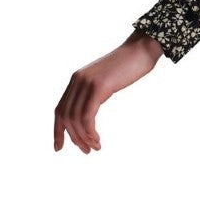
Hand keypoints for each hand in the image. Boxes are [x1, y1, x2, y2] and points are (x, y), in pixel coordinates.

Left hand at [55, 31, 164, 152]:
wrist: (141, 49)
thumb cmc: (129, 66)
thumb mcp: (106, 80)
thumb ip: (95, 91)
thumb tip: (90, 108)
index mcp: (77, 80)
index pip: (60, 109)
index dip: (57, 130)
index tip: (59, 147)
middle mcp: (77, 81)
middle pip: (65, 116)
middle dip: (74, 138)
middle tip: (86, 151)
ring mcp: (87, 83)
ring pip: (75, 119)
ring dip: (83, 138)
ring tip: (95, 147)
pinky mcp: (99, 87)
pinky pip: (87, 116)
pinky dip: (90, 132)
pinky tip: (97, 139)